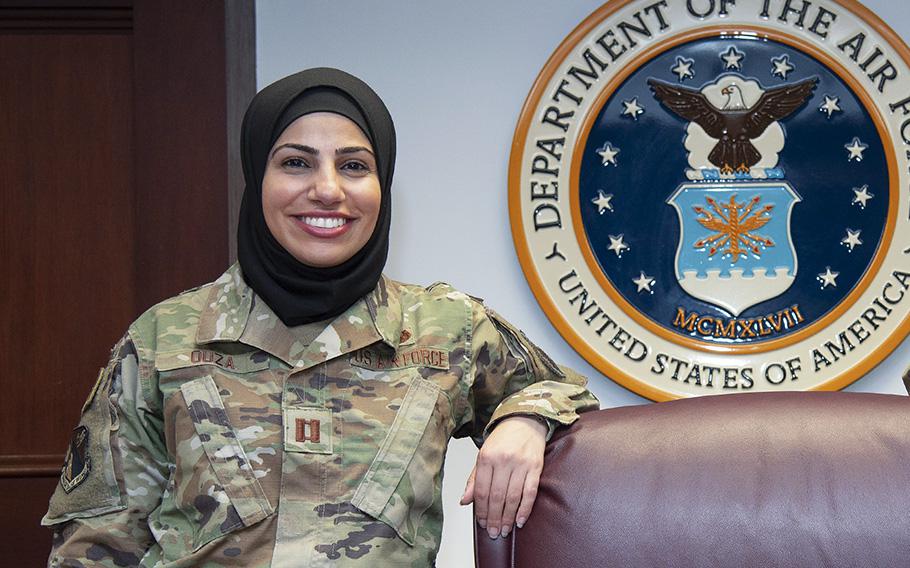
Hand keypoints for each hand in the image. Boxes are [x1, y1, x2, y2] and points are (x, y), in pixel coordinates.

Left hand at [460, 415, 547, 538]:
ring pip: (513, 497)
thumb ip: (474, 479)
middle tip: (493, 532)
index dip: (481, 510)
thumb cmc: (503, 440)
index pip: (482, 490)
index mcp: (486, 457)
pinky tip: (520, 520)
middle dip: (494, 518)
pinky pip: (530, 492)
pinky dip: (525, 509)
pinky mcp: (536, 467)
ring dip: (508, 517)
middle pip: (497, 496)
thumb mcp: (483, 455)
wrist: (525, 421)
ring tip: (504, 530)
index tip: (481, 523)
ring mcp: (521, 464)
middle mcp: (503, 460)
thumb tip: (464, 501)